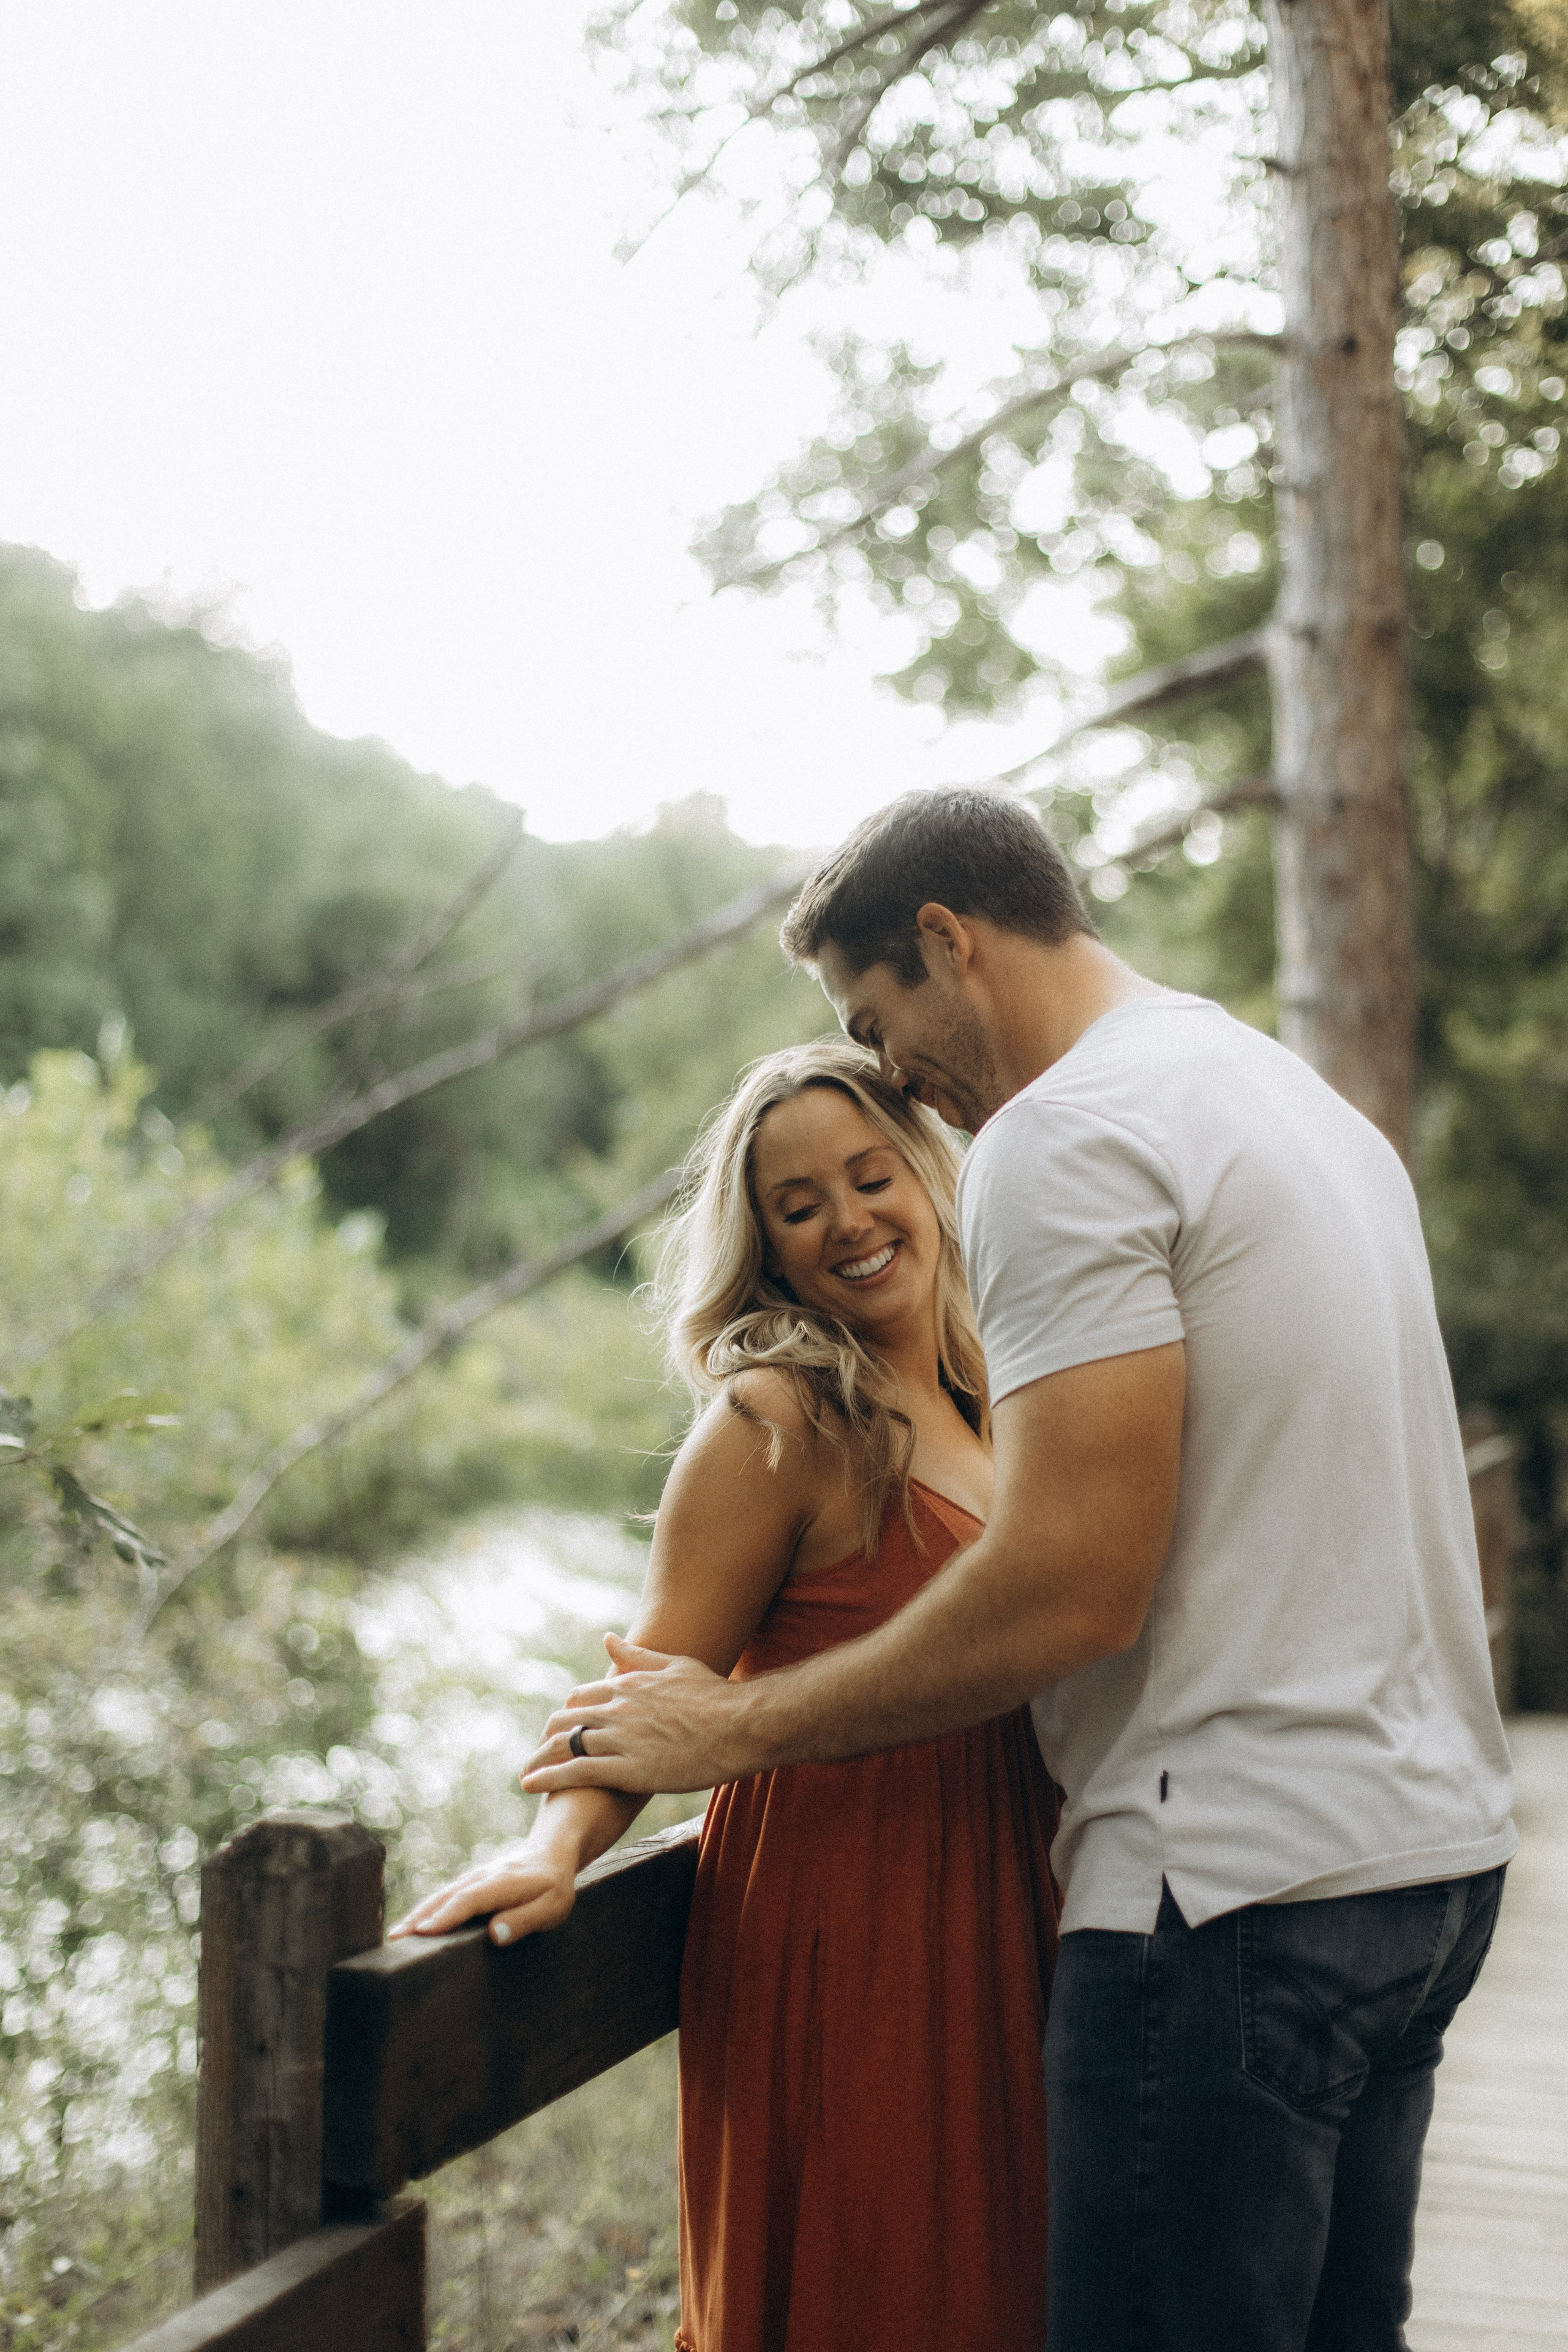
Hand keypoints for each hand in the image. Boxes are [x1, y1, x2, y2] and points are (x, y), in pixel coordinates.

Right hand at [387, 1840, 577, 1946]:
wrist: (552, 1854)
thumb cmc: (554, 1887)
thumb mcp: (553, 1907)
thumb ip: (526, 1919)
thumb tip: (495, 1935)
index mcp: (504, 1883)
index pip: (470, 1899)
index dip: (447, 1915)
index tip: (424, 1931)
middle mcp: (483, 1877)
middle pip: (447, 1897)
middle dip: (420, 1917)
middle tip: (395, 1939)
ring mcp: (473, 1878)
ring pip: (442, 1896)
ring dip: (417, 1914)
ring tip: (395, 1936)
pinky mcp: (469, 1884)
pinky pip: (445, 1896)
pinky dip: (425, 1909)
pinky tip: (412, 1926)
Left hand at [521, 1633, 758, 1794]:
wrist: (740, 1725)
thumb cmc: (715, 1695)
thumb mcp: (675, 1665)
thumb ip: (638, 1655)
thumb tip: (607, 1637)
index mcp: (628, 1684)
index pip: (581, 1697)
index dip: (569, 1715)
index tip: (563, 1729)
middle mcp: (617, 1708)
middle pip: (565, 1720)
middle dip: (548, 1738)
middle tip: (539, 1754)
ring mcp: (620, 1739)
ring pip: (564, 1745)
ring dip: (540, 1760)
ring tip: (525, 1774)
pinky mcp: (626, 1769)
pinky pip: (575, 1771)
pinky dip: (548, 1777)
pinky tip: (530, 1785)